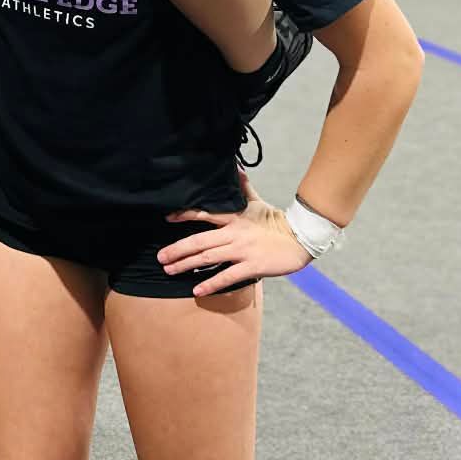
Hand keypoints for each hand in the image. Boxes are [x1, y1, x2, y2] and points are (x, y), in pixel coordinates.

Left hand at [158, 173, 309, 295]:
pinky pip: (227, 276)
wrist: (300, 238)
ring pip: (208, 258)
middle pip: (199, 241)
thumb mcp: (258, 202)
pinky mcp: (252, 266)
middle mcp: (234, 233)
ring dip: (187, 265)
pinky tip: (197, 289)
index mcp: (234, 217)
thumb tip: (237, 170)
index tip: (168, 217)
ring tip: (170, 270)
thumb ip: (244, 188)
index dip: (185, 215)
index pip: (205, 214)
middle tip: (160, 258)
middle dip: (177, 250)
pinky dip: (211, 283)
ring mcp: (242, 250)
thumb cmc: (277, 220)